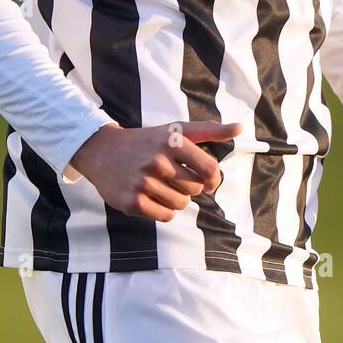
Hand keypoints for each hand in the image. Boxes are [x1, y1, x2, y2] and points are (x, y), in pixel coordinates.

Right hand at [69, 120, 240, 221]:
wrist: (102, 151)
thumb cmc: (147, 141)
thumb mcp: (175, 130)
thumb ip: (210, 130)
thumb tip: (240, 127)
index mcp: (172, 141)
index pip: (210, 170)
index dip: (212, 179)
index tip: (206, 179)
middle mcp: (158, 160)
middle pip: (195, 190)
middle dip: (188, 187)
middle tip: (171, 177)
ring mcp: (144, 182)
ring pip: (181, 205)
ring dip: (175, 199)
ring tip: (160, 186)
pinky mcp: (133, 201)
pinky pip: (166, 216)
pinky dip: (163, 210)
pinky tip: (151, 196)